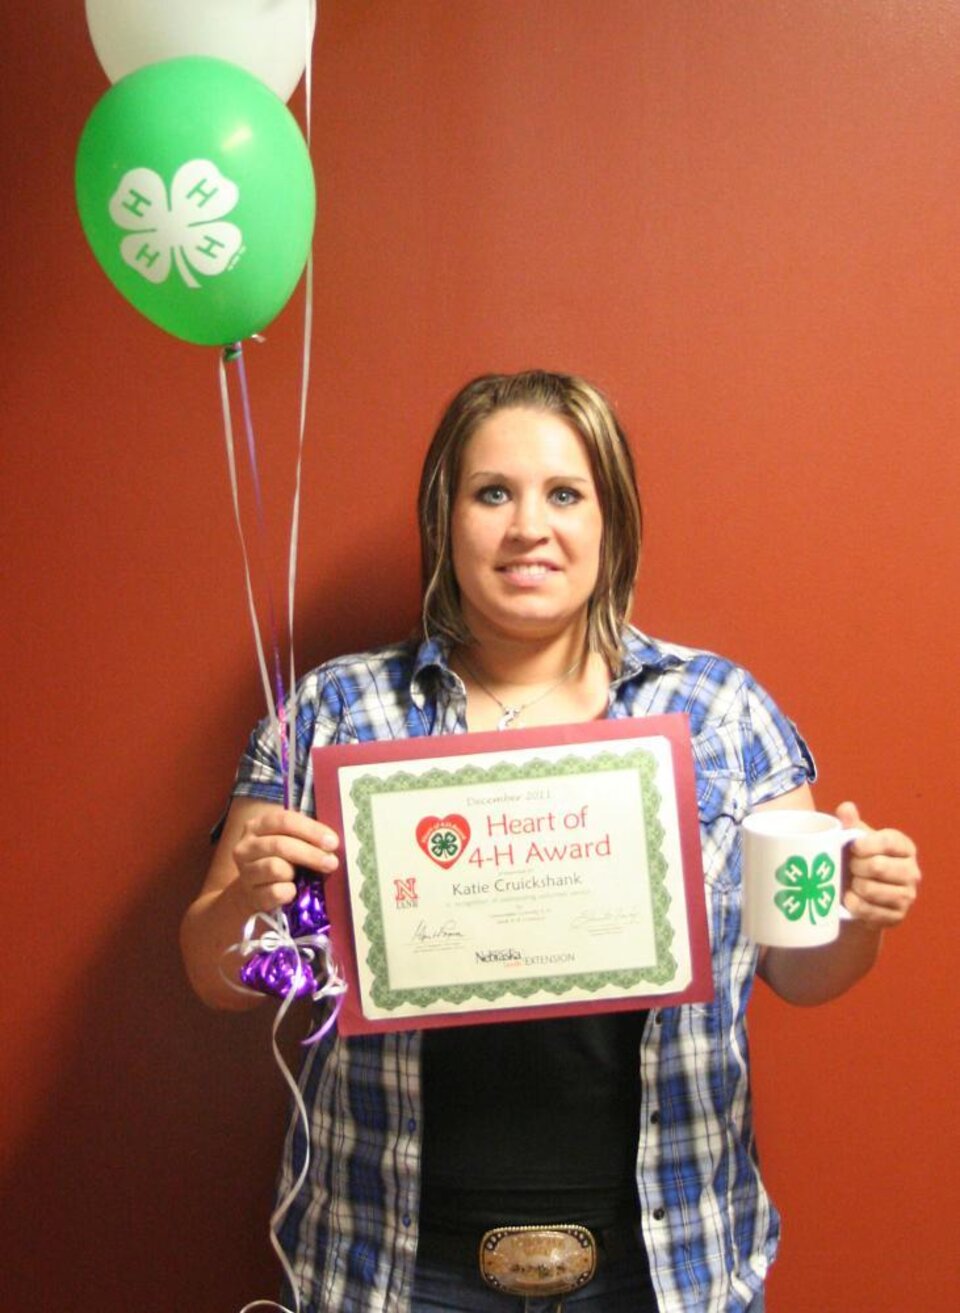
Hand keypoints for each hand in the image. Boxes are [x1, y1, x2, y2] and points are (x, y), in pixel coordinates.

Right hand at [230, 804, 339, 917]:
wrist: (253, 891)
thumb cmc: (279, 860)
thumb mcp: (289, 841)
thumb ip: (306, 837)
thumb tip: (331, 842)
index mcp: (258, 825)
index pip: (285, 821)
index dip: (311, 830)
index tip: (332, 842)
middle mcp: (247, 846)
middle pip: (281, 845)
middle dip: (311, 854)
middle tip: (332, 863)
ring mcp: (245, 871)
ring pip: (275, 868)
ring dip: (295, 873)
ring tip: (301, 877)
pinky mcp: (250, 894)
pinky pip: (275, 892)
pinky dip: (289, 892)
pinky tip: (292, 891)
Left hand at [838, 801, 919, 927]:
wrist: (859, 895)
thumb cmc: (858, 859)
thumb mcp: (855, 839)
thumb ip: (850, 823)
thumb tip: (846, 808)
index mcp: (904, 846)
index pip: (888, 842)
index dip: (866, 845)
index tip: (852, 848)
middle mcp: (911, 871)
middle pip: (877, 867)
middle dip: (856, 867)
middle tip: (850, 867)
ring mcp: (907, 896)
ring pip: (870, 890)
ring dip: (854, 886)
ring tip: (851, 882)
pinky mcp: (897, 916)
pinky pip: (868, 911)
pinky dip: (853, 904)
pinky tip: (850, 899)